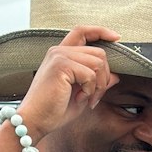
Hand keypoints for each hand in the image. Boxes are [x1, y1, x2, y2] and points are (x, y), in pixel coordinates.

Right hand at [18, 26, 121, 142]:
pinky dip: (90, 90)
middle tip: (94, 97)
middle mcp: (59, 51)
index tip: (116, 37)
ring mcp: (59, 56)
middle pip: (99, 52)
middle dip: (104, 77)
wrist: (35, 121)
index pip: (83, 32)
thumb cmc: (54, 110)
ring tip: (87, 99)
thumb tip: (115, 76)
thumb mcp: (82, 94)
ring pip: (98, 62)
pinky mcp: (60, 65)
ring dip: (98, 85)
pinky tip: (78, 99)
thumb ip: (96, 82)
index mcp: (62, 54)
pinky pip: (90, 74)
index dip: (100, 31)